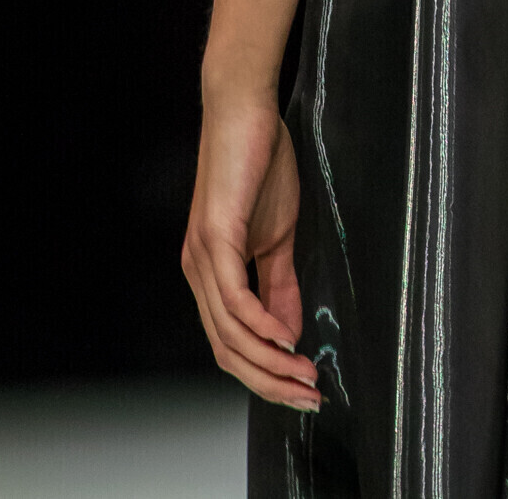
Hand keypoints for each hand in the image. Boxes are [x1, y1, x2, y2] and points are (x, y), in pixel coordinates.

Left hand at [181, 92, 321, 410]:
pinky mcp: (215, 239)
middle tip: (309, 397)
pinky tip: (286, 338)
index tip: (303, 389)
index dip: (265, 374)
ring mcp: (202, 258)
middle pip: (228, 351)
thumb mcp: (277, 234)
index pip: (231, 344)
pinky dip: (261, 325)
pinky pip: (234, 299)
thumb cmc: (258, 164)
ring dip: (271, 363)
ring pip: (230, 334)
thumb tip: (290, 334)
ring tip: (306, 376)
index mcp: (211, 275)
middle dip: (270, 382)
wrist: (243, 110)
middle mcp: (198, 274)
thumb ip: (279, 284)